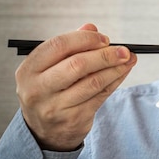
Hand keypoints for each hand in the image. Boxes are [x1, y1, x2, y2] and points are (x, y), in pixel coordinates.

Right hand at [15, 23, 136, 150]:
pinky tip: (123, 72)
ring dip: (115, 68)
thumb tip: (91, 28)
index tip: (104, 39)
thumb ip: (69, 46)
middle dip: (105, 55)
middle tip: (123, 50)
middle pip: (77, 65)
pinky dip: (115, 81)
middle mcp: (37, 89)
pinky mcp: (73, 119)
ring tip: (128, 59)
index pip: (59, 46)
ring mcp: (55, 107)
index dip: (85, 39)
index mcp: (29, 70)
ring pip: (93, 82)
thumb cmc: (49, 89)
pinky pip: (101, 96)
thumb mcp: (49, 68)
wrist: (44, 131)